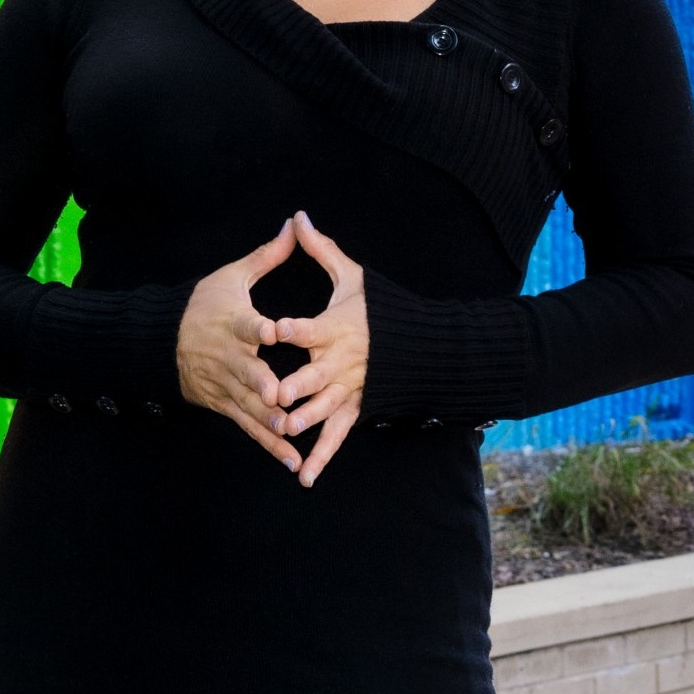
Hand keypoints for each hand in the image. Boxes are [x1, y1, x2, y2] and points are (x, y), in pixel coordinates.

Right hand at [177, 218, 301, 470]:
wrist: (161, 339)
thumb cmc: (203, 304)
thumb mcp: (231, 277)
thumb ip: (267, 257)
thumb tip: (296, 224)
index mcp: (233, 323)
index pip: (245, 324)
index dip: (259, 327)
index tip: (273, 331)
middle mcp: (228, 357)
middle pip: (245, 372)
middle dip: (261, 385)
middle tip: (280, 397)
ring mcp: (224, 385)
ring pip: (247, 405)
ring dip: (267, 421)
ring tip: (289, 434)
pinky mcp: (223, 404)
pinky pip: (247, 426)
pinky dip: (267, 443)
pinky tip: (291, 459)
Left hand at [273, 209, 370, 487]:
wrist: (421, 343)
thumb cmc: (380, 307)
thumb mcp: (352, 276)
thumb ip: (320, 250)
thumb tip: (298, 216)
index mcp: (334, 328)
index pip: (309, 327)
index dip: (291, 328)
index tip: (272, 329)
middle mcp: (340, 361)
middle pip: (314, 375)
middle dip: (295, 385)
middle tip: (274, 394)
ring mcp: (348, 389)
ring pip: (323, 407)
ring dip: (304, 419)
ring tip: (285, 431)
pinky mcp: (354, 409)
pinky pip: (336, 435)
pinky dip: (321, 457)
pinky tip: (303, 476)